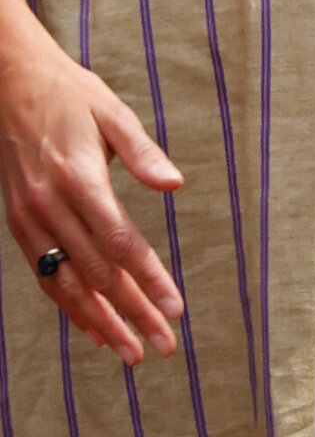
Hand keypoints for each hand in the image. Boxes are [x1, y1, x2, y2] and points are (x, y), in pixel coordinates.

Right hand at [0, 18, 185, 365]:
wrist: (10, 83)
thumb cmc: (70, 96)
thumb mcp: (112, 112)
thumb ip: (142, 152)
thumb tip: (174, 183)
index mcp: (79, 178)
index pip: (122, 243)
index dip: (150, 281)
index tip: (176, 309)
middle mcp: (50, 205)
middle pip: (99, 273)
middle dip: (133, 313)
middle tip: (163, 345)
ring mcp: (30, 218)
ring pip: (68, 283)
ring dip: (101, 321)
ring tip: (131, 352)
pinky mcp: (19, 223)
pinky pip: (46, 274)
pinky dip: (69, 306)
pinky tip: (94, 330)